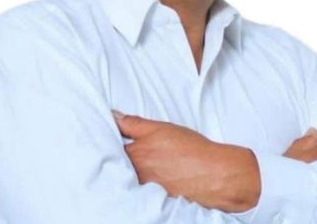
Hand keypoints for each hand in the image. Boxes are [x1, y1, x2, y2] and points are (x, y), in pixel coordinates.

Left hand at [113, 110, 260, 212]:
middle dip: (115, 158)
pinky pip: (140, 190)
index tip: (101, 135)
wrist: (214, 174)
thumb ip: (133, 123)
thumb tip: (113, 116)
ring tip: (140, 164)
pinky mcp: (155, 199)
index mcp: (133, 155)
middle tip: (117, 152)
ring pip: (128, 178)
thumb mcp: (160, 128)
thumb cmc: (190, 149)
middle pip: (116, 166)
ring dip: (128, 171)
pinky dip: (140, 184)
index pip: (108, 148)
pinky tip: (150, 177)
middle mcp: (134, 175)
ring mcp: (144, 189)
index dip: (105, 141)